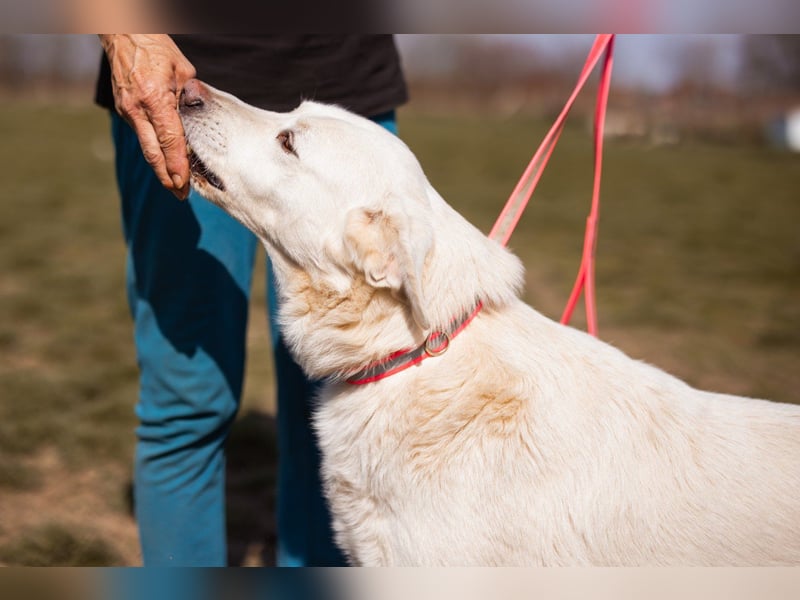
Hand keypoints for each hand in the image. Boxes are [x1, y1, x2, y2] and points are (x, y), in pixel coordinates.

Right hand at [100, 34, 195, 198]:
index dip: (177, 164)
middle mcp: (137, 109)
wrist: (123, 34)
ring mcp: (128, 111)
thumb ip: (190, 98)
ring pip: (147, 147)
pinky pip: (142, 136)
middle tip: (180, 195)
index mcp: (155, 98)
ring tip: (176, 185)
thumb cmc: (157, 49)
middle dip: (168, 177)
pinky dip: (155, 151)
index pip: (170, 140)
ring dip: (161, 167)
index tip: (184, 183)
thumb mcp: (182, 70)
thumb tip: (199, 122)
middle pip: (153, 152)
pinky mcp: (124, 110)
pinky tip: (166, 162)